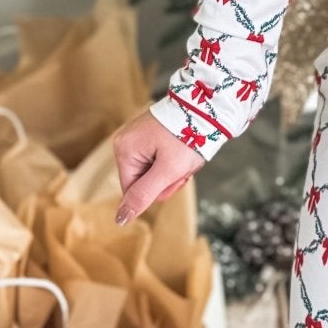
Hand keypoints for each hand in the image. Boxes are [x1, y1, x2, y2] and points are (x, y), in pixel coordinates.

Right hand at [112, 106, 206, 224]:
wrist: (208, 108)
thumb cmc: (189, 136)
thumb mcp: (168, 171)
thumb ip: (143, 195)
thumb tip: (120, 219)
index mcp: (124, 150)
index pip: (132, 191)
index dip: (156, 191)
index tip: (176, 178)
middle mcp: (125, 141)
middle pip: (142, 180)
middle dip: (166, 179)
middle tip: (183, 167)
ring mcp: (136, 136)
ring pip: (151, 171)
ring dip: (171, 170)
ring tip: (185, 156)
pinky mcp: (148, 133)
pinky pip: (156, 158)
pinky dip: (172, 159)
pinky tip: (182, 150)